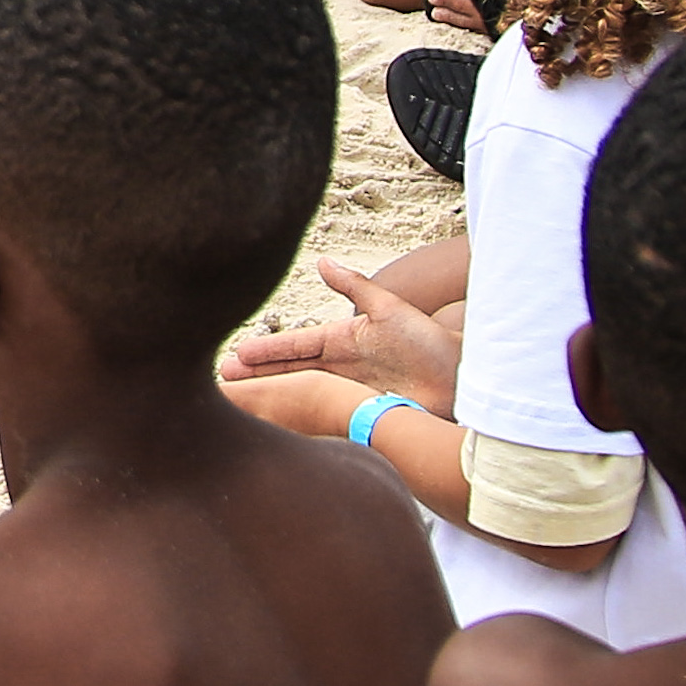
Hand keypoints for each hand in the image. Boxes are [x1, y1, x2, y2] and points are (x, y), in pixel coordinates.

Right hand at [216, 255, 461, 410]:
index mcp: (343, 341)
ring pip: (304, 393)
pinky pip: (326, 414)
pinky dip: (302, 417)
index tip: (236, 354)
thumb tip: (321, 261)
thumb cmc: (430, 340)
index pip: (296, 345)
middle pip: (292, 372)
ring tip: (242, 404)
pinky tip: (283, 425)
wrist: (463, 377)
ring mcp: (351, 391)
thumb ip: (354, 286)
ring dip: (274, 397)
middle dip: (258, 375)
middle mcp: (342, 367)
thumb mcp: (389, 308)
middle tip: (222, 381)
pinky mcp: (364, 411)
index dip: (267, 351)